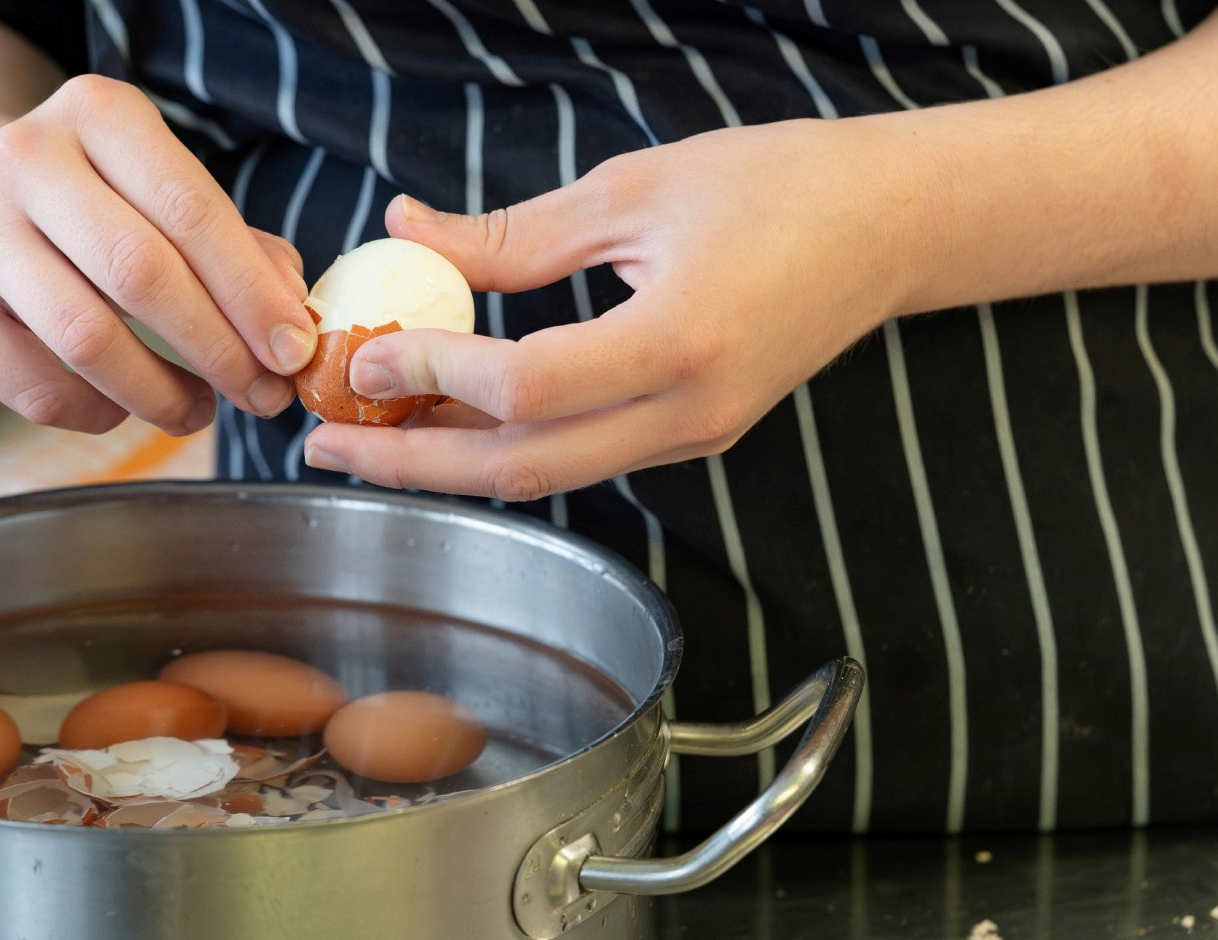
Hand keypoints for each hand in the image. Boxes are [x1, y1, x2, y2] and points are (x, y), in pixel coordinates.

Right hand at [0, 75, 315, 434]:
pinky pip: (33, 386)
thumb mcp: (169, 196)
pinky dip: (94, 413)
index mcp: (100, 112)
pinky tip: (122, 410)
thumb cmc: (99, 207)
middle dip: (219, 350)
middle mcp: (26, 156)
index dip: (251, 293)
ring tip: (199, 411)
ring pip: (87, 338)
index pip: (192, 211)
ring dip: (161, 394)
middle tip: (262, 395)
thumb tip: (292, 322)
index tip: (293, 353)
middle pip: (142, 273)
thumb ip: (242, 250)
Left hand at [302, 119, 919, 499]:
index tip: (361, 353)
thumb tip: (404, 234)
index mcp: (679, 343)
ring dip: (451, 462)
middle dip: (411, 465)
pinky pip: (583, 457)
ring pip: (549, 475)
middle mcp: (690, 414)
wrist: (892, 226)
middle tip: (325, 445)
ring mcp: (695, 437)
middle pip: (522, 468)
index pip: (523, 389)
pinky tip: (450, 417)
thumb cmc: (780, 186)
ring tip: (369, 435)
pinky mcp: (693, 436)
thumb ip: (513, 233)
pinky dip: (507, 444)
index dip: (429, 377)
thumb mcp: (634, 188)